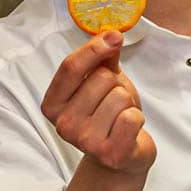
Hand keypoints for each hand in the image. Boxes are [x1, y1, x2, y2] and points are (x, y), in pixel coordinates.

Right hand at [41, 30, 154, 174]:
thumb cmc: (108, 114)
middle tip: (113, 102)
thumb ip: (102, 58)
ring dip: (127, 103)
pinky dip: (137, 119)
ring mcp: (85, 141)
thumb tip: (110, 35)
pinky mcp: (109, 154)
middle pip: (101, 79)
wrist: (122, 155)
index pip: (71, 67)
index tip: (114, 37)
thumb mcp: (101, 82)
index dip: (94, 48)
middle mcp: (63, 124)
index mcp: (53, 104)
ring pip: (119, 96)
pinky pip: (131, 118)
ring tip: (120, 117)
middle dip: (115, 84)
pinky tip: (128, 129)